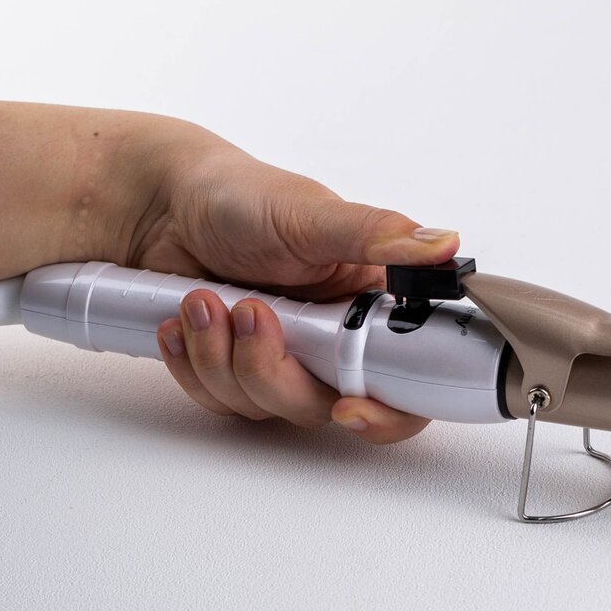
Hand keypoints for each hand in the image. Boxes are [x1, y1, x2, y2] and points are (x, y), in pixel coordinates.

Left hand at [126, 130, 459, 444]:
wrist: (165, 206)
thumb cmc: (243, 198)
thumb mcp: (312, 214)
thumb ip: (377, 234)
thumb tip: (444, 244)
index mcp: (367, 306)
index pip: (405, 386)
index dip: (384, 412)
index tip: (349, 407)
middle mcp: (330, 341)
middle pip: (320, 405)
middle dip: (272, 369)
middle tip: (249, 311)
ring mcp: (281, 359)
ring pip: (262, 406)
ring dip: (221, 357)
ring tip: (202, 299)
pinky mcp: (233, 369)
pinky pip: (218, 400)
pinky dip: (193, 363)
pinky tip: (183, 321)